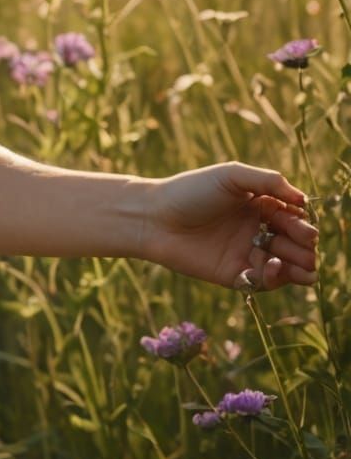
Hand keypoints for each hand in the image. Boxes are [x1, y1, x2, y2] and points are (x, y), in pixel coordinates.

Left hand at [142, 162, 318, 292]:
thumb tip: (304, 200)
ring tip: (303, 266)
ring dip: (299, 266)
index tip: (304, 227)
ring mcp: (246, 254)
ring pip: (285, 266)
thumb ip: (269, 181)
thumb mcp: (231, 176)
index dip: (303, 225)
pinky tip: (275, 268)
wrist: (153, 218)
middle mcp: (256, 230)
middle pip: (294, 244)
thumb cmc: (190, 191)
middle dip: (305, 246)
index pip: (293, 218)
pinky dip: (276, 279)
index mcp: (258, 206)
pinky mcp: (234, 275)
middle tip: (305, 244)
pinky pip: (263, 282)